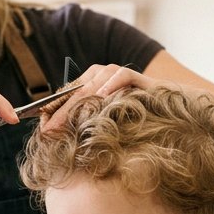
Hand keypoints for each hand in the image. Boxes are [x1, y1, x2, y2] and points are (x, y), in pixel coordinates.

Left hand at [41, 63, 156, 130]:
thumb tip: (57, 138)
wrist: (171, 114)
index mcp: (90, 84)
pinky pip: (121, 76)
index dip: (54, 114)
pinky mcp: (138, 76)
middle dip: (61, 113)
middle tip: (48, 131)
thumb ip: (85, 127)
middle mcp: (102, 76)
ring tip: (66, 122)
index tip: (43, 132)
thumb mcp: (105, 127)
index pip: (67, 96)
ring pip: (93, 85)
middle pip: (76, 93)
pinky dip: (111, 85)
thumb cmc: (136, 123)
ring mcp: (118, 75)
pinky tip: (101, 96)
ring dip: (79, 104)